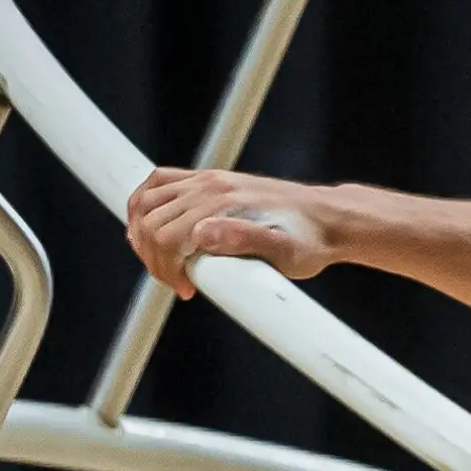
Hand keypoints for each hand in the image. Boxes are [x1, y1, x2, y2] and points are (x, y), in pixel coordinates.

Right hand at [125, 167, 337, 297]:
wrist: (329, 220)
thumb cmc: (310, 242)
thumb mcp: (286, 253)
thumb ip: (245, 242)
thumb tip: (201, 234)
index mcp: (223, 204)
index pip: (165, 237)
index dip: (166, 270)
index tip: (187, 290)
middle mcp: (210, 186)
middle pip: (150, 222)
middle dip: (153, 258)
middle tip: (177, 282)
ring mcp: (207, 180)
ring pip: (146, 201)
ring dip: (141, 235)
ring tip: (163, 263)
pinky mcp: (209, 180)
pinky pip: (159, 183)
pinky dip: (143, 205)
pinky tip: (150, 228)